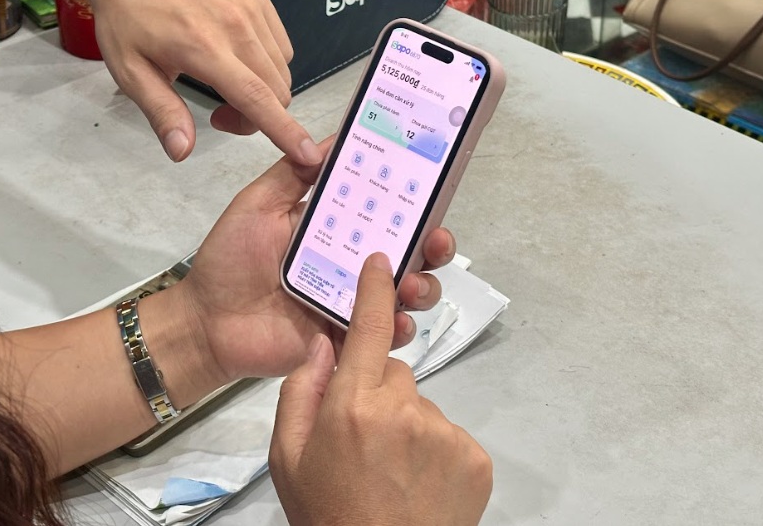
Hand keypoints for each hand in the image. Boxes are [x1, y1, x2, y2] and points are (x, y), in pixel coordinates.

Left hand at [75, 0, 321, 164]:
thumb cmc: (125, 14)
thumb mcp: (130, 71)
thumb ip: (162, 112)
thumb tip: (182, 152)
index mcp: (205, 48)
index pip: (258, 99)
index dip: (285, 131)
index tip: (308, 156)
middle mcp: (237, 26)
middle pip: (277, 90)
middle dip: (259, 117)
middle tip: (218, 116)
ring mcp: (251, 8)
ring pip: (283, 69)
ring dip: (265, 92)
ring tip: (225, 86)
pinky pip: (281, 44)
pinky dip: (269, 64)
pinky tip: (237, 61)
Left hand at [179, 137, 457, 383]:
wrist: (205, 322)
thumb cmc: (229, 260)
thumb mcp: (258, 205)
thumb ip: (293, 174)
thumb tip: (333, 139)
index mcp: (335, 230)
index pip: (387, 212)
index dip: (414, 202)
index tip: (433, 189)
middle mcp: (351, 264)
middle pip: (409, 253)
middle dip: (434, 246)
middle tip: (437, 240)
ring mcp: (351, 303)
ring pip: (405, 294)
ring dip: (421, 286)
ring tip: (412, 283)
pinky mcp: (345, 338)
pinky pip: (381, 335)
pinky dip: (397, 329)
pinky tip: (397, 321)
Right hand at [269, 253, 492, 525]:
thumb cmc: (328, 515)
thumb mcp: (288, 458)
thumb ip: (301, 392)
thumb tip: (322, 344)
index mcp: (352, 405)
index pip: (367, 329)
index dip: (374, 290)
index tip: (380, 262)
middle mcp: (404, 409)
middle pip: (392, 372)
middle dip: (377, 393)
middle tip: (362, 440)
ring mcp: (445, 432)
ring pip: (421, 405)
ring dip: (407, 425)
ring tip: (390, 471)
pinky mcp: (474, 457)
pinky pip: (449, 434)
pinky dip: (435, 450)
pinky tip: (417, 482)